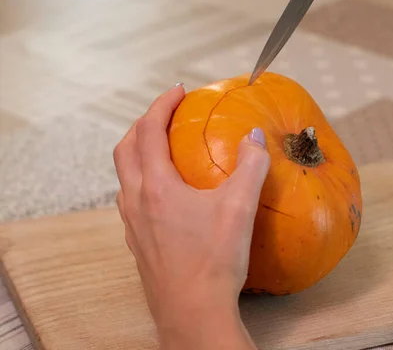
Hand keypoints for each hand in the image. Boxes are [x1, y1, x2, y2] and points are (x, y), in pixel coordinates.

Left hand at [113, 83, 269, 349]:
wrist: (193, 314)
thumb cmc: (213, 262)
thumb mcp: (240, 208)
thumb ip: (251, 166)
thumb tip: (256, 137)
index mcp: (156, 187)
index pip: (148, 131)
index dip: (160, 105)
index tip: (177, 91)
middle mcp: (136, 202)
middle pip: (125, 149)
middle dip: (142, 124)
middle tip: (165, 115)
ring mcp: (133, 226)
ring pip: (124, 177)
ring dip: (138, 154)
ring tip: (162, 148)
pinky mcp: (139, 244)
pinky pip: (132, 201)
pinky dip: (143, 182)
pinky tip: (167, 196)